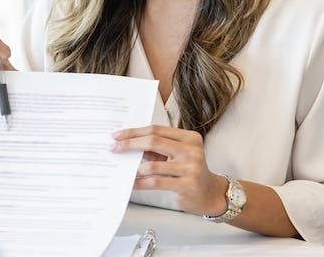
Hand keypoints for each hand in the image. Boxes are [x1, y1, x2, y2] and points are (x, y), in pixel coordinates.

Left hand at [112, 125, 228, 216]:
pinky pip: (156, 182)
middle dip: (130, 144)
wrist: (209, 194)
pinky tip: (132, 183)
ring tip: (123, 169)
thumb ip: (157, 149)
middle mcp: (191, 150)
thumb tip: (129, 145)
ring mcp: (190, 167)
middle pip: (153, 141)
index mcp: (189, 137)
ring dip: (134, 168)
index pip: (156, 129)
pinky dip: (140, 183)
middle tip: (114, 147)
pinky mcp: (187, 185)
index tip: (117, 135)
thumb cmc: (189, 172)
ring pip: (153, 165)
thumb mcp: (176, 155)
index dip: (135, 131)